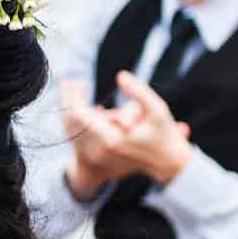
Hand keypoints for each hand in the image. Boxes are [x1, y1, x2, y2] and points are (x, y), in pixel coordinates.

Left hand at [61, 75, 192, 190]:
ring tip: (74, 90)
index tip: (74, 82)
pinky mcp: (99, 157)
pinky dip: (76, 121)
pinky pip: (79, 137)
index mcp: (111, 139)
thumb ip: (139, 91)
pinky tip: (84, 108)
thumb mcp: (158, 110)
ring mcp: (98, 156)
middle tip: (68, 82)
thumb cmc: (165, 134)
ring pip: (72, 130)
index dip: (73, 96)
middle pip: (71, 121)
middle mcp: (100, 150)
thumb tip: (120, 75)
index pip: (79, 114)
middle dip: (68, 99)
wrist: (169, 163)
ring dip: (69, 110)